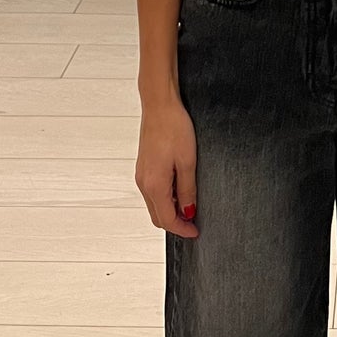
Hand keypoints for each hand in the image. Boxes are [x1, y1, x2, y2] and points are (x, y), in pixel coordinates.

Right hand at [135, 97, 198, 236]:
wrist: (159, 104)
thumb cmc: (173, 127)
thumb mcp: (188, 161)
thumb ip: (188, 190)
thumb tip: (188, 212)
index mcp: (154, 185)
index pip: (167, 219)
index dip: (182, 229)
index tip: (195, 232)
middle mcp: (143, 183)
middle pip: (158, 216)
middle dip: (175, 223)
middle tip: (194, 222)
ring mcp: (141, 175)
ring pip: (154, 205)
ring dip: (170, 210)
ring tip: (190, 203)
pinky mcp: (143, 167)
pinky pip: (152, 192)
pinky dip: (165, 198)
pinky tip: (179, 189)